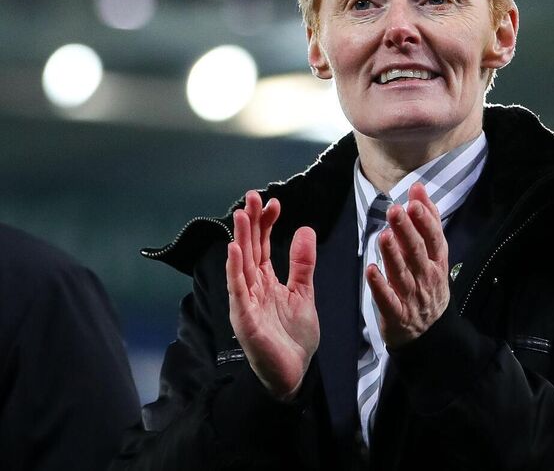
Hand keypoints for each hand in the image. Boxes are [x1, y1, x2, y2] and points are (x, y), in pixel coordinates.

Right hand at [225, 191, 319, 400]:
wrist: (294, 373)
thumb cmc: (294, 336)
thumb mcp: (303, 293)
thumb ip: (302, 264)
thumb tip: (304, 229)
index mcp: (266, 282)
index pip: (262, 246)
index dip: (266, 224)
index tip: (274, 203)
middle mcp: (252, 289)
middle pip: (249, 250)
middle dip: (250, 223)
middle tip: (252, 197)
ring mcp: (246, 303)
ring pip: (240, 266)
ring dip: (240, 240)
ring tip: (241, 216)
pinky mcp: (244, 319)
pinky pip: (238, 292)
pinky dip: (235, 271)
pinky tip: (234, 251)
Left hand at [367, 182, 449, 347]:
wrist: (430, 331)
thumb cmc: (428, 283)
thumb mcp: (435, 254)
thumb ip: (428, 221)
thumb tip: (419, 189)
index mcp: (437, 262)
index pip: (434, 238)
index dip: (425, 220)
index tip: (413, 203)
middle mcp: (427, 277)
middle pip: (417, 252)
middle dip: (407, 231)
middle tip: (395, 211)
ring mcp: (412, 297)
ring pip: (402, 273)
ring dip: (392, 255)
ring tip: (384, 236)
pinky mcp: (397, 313)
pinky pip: (387, 299)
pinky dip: (379, 286)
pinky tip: (370, 271)